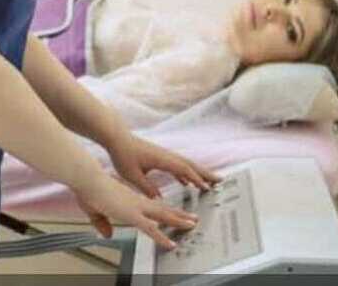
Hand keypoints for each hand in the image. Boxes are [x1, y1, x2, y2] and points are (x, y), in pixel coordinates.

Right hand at [72, 170, 196, 247]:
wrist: (87, 179)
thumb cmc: (88, 190)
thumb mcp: (94, 210)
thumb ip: (102, 223)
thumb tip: (107, 234)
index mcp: (129, 198)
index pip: (151, 205)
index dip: (163, 210)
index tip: (173, 213)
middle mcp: (136, 201)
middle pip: (162, 209)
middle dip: (178, 214)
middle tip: (192, 218)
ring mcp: (136, 207)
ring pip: (162, 215)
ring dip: (178, 221)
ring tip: (192, 225)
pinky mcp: (132, 214)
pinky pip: (150, 229)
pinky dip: (161, 237)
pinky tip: (170, 244)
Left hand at [105, 131, 222, 198]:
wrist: (116, 138)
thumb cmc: (123, 154)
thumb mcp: (132, 175)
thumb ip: (146, 188)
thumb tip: (159, 200)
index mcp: (162, 159)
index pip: (184, 169)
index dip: (196, 179)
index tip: (207, 188)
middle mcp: (166, 156)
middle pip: (191, 165)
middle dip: (206, 174)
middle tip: (221, 181)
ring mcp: (164, 155)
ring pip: (186, 164)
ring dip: (198, 173)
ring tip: (210, 183)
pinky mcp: (159, 156)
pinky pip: (177, 166)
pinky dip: (185, 174)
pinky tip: (186, 183)